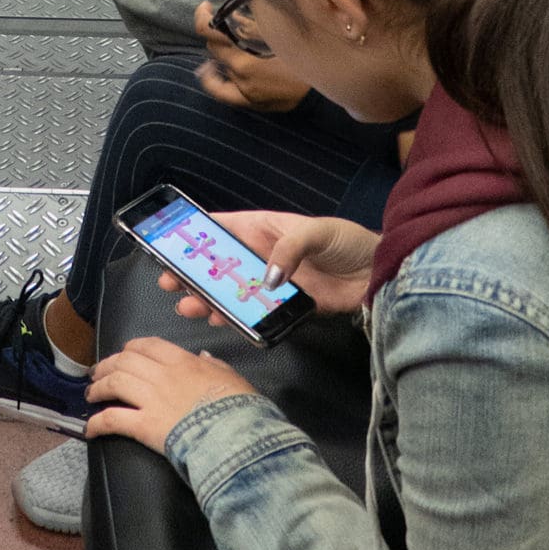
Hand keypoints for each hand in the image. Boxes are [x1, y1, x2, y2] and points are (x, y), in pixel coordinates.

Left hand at [86, 336, 254, 454]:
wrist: (236, 435)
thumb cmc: (239, 408)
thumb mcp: (231, 377)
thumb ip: (214, 365)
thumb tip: (204, 358)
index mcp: (182, 361)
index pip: (147, 345)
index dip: (130, 348)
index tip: (123, 354)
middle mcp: (162, 375)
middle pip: (125, 361)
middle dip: (107, 365)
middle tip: (98, 373)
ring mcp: (151, 399)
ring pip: (115, 383)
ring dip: (99, 387)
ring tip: (91, 394)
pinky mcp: (145, 426)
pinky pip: (114, 419)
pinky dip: (97, 423)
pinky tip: (89, 428)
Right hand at [159, 210, 379, 326]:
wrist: (379, 273)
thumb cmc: (349, 241)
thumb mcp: (318, 232)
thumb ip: (289, 250)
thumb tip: (267, 277)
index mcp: (264, 228)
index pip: (222, 227)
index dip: (195, 233)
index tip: (169, 242)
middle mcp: (261, 255)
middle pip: (218, 264)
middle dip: (192, 272)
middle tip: (170, 282)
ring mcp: (271, 282)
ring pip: (230, 291)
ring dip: (208, 299)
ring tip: (190, 306)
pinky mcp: (284, 306)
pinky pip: (254, 313)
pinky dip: (237, 319)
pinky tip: (222, 322)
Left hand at [194, 7, 310, 112]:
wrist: (318, 92)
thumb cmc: (302, 62)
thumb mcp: (279, 37)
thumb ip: (254, 27)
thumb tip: (236, 18)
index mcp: (246, 59)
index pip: (209, 33)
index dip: (202, 17)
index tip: (206, 7)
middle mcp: (240, 76)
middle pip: (213, 48)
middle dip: (215, 33)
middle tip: (221, 21)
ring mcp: (242, 90)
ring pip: (219, 65)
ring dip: (220, 51)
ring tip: (227, 40)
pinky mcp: (248, 101)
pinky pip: (221, 91)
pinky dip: (211, 79)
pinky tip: (207, 69)